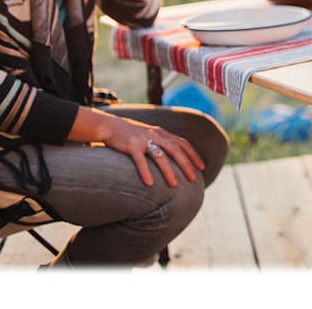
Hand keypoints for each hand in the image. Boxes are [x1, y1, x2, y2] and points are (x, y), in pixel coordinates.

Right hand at [70, 107, 204, 187]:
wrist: (110, 125)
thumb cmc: (132, 134)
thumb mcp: (150, 135)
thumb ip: (162, 142)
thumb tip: (176, 156)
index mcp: (162, 133)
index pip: (183, 143)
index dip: (194, 155)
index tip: (202, 167)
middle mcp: (156, 135)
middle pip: (176, 150)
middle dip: (186, 164)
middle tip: (194, 179)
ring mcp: (143, 140)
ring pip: (160, 156)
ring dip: (169, 171)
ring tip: (174, 185)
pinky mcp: (131, 146)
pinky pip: (140, 160)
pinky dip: (145, 172)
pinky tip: (150, 183)